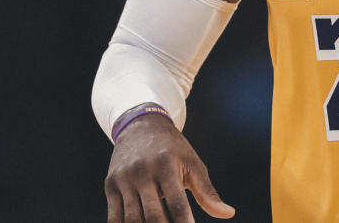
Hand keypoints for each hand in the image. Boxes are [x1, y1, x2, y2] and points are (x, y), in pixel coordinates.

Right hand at [104, 113, 235, 221]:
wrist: (140, 125)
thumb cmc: (173, 149)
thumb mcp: (192, 164)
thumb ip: (207, 192)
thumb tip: (229, 214)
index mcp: (166, 166)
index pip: (177, 203)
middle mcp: (142, 172)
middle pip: (153, 215)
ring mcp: (124, 179)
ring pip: (131, 219)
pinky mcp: (110, 185)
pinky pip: (113, 217)